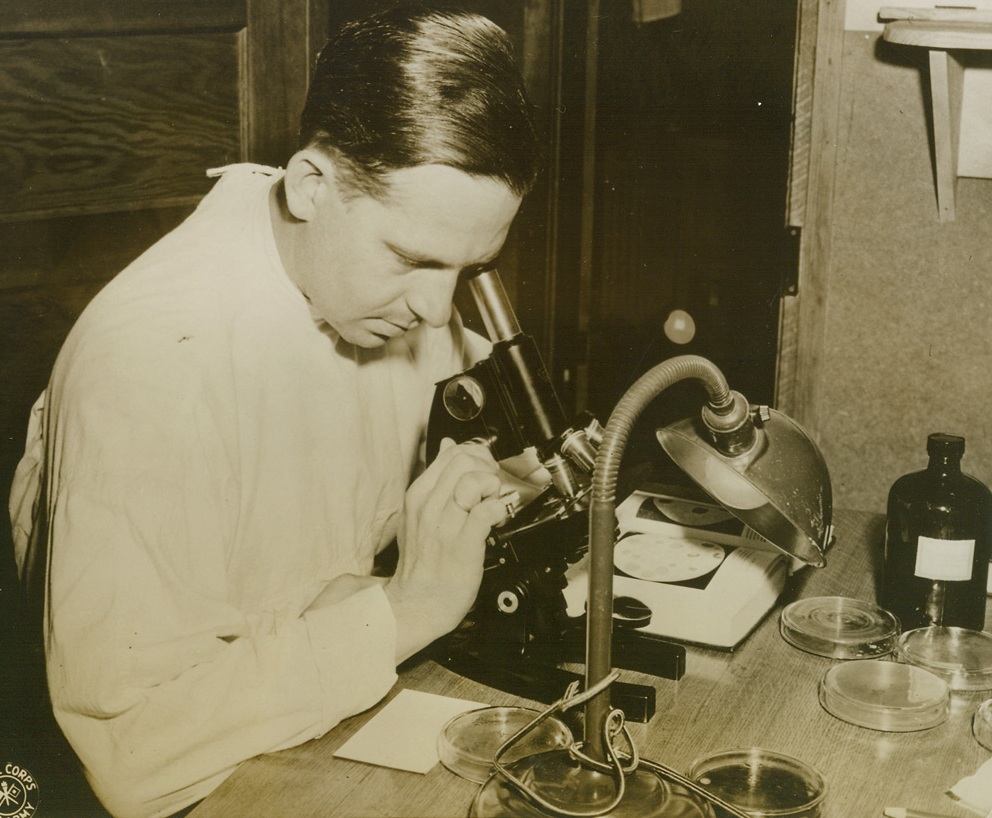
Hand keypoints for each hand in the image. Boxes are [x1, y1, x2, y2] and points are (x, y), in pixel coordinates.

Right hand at [386, 439, 507, 661]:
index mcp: (418, 496)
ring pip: (473, 480)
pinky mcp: (464, 543)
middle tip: (490, 487)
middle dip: (485, 467)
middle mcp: (429, 506)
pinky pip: (486, 510)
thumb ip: (434, 479)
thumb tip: (446, 445)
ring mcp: (445, 524)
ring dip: (491, 487)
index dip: (475, 457)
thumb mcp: (418, 513)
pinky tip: (496, 518)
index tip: (482, 471)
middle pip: (463, 461)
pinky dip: (498, 509)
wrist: (418, 602)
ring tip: (490, 502)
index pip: (450, 455)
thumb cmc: (422, 562)